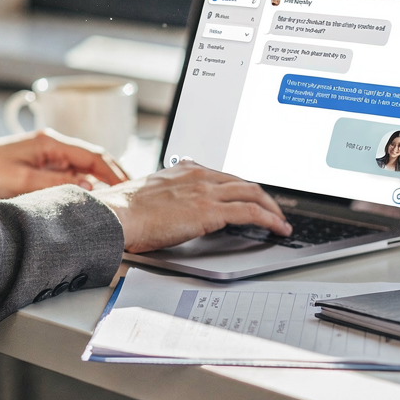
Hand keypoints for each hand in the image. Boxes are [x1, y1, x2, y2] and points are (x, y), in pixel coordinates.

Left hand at [0, 128, 127, 200]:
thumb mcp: (22, 181)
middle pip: (93, 159)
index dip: (115, 172)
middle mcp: (52, 145)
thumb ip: (56, 184)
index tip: (130, 188)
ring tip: (115, 201)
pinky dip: (83, 184)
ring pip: (82, 167)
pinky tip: (89, 198)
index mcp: (51, 143)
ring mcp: (47, 154)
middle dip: (113, 176)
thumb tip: (89, 187)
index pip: (94, 155)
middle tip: (130, 196)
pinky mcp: (40, 164)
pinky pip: (69, 173)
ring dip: (99, 181)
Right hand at [93, 161, 290, 253]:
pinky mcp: (209, 210)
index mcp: (184, 170)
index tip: (250, 199)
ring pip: (252, 193)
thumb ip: (167, 193)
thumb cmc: (126, 210)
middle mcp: (198, 175)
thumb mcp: (150, 192)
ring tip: (280, 222)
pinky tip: (277, 229)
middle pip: (242, 182)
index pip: (223, 175)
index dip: (241, 188)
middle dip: (263, 197)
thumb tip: (172, 206)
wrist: (118, 214)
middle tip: (273, 211)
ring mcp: (205, 190)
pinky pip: (250, 212)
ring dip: (272, 208)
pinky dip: (269, 219)